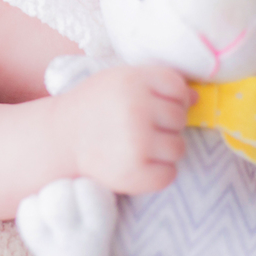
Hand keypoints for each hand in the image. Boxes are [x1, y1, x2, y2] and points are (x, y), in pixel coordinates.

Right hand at [60, 65, 192, 194]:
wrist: (60, 138)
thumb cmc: (94, 106)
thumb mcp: (120, 81)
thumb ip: (156, 82)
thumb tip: (196, 97)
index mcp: (133, 80)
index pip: (178, 87)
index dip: (172, 97)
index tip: (152, 105)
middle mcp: (136, 109)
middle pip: (180, 118)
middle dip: (165, 124)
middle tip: (138, 127)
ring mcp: (136, 142)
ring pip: (178, 148)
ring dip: (163, 150)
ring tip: (137, 146)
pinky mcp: (134, 173)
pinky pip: (169, 175)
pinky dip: (157, 173)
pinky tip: (136, 163)